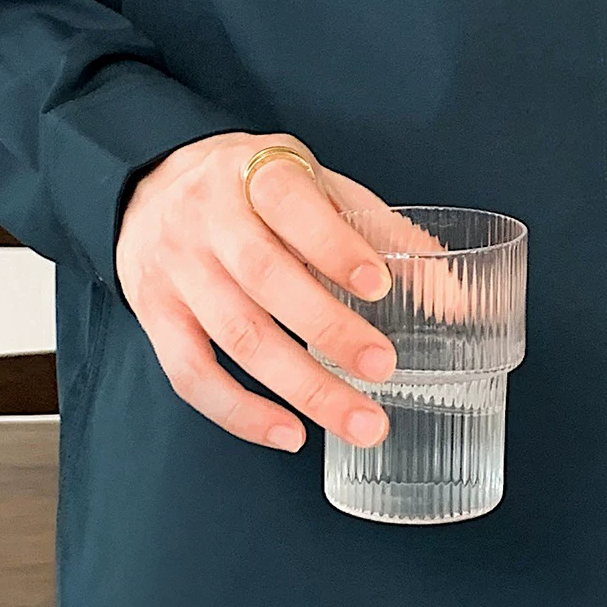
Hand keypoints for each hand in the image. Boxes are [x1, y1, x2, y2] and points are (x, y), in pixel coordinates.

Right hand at [113, 132, 404, 453]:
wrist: (152, 181)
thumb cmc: (252, 187)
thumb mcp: (315, 184)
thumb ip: (380, 234)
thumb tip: (454, 298)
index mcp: (253, 172)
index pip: (289, 203)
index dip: (333, 246)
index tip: (379, 285)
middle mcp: (207, 219)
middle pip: (265, 279)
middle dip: (328, 329)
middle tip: (384, 368)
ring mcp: (177, 269)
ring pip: (236, 335)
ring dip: (301, 386)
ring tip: (358, 419)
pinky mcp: (155, 314)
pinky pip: (191, 373)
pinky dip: (240, 412)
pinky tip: (289, 433)